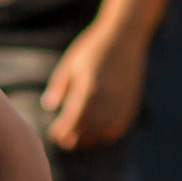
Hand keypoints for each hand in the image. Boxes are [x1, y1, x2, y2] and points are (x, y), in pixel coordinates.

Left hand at [41, 21, 146, 149]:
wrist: (124, 37)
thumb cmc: (92, 48)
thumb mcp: (70, 64)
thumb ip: (60, 86)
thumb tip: (49, 106)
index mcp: (89, 89)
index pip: (74, 119)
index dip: (63, 130)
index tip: (53, 134)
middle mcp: (107, 99)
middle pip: (89, 128)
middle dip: (75, 138)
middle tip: (63, 142)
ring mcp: (122, 102)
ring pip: (105, 130)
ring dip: (91, 138)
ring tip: (78, 141)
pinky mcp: (132, 102)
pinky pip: (120, 126)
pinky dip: (108, 133)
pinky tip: (98, 134)